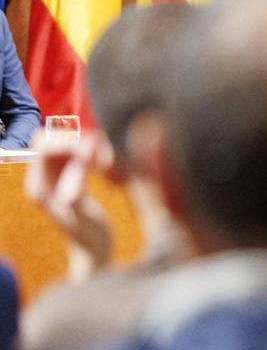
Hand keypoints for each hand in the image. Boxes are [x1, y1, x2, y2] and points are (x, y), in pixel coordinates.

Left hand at [24, 130, 115, 280]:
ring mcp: (55, 175)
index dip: (67, 143)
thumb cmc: (90, 238)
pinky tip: (104, 165)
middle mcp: (43, 178)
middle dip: (77, 141)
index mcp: (38, 188)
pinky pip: (78, 149)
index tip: (92, 155)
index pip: (43, 147)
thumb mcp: (83, 221)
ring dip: (88, 145)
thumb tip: (75, 178)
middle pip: (52, 139)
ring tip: (105, 163)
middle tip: (101, 157)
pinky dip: (93, 150)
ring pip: (67, 140)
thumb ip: (77, 199)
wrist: (94, 249)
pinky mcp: (69, 173)